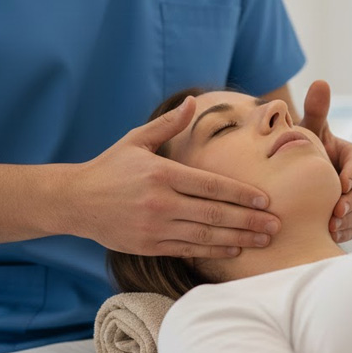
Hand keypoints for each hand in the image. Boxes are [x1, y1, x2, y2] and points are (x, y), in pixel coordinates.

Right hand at [75, 96, 281, 257]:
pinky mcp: (148, 246)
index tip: (265, 199)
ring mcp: (154, 227)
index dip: (241, 194)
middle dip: (249, 220)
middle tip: (276, 225)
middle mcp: (160, 202)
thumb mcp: (136, 140)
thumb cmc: (110, 167)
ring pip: (205, 235)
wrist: (75, 201)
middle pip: (214, 213)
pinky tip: (234, 250)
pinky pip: (187, 250)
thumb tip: (195, 100)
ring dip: (238, 239)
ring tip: (263, 240)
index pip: (211, 185)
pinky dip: (213, 251)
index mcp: (161, 173)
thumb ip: (169, 124)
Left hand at [298, 80, 351, 242]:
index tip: (341, 183)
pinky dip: (346, 231)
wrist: (300, 175)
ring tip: (331, 226)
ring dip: (349, 220)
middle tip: (336, 211)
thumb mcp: (310, 131)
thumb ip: (317, 111)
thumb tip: (320, 82)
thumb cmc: (306, 149)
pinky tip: (331, 236)